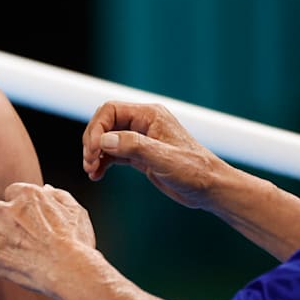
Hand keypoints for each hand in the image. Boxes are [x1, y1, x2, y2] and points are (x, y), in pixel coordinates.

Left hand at [0, 182, 94, 297]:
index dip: (18, 206)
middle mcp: (8, 209)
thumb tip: (47, 189)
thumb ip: (59, 196)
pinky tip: (9, 261)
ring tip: (11, 249)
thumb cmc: (76, 243)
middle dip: (4, 221)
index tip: (25, 218)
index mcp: (27, 195)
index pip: (11, 193)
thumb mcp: (76, 211)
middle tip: (19, 235)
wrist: (70, 270)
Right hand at [81, 101, 231, 210]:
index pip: (110, 111)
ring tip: (91, 170)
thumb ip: (134, 147)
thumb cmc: (195, 171)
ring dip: (95, 153)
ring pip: (106, 139)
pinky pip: (113, 153)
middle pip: (105, 123)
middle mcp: (143, 123)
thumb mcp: (164, 159)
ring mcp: (141, 139)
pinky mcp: (140, 155)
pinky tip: (97, 174)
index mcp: (150, 115)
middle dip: (93, 142)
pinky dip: (102, 162)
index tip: (94, 150)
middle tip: (89, 162)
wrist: (210, 188)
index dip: (97, 128)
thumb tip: (105, 140)